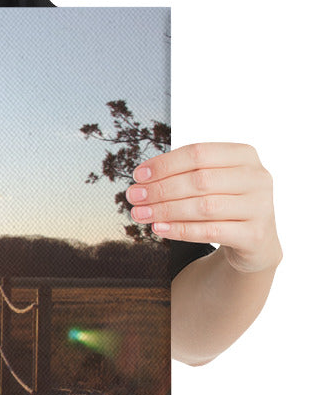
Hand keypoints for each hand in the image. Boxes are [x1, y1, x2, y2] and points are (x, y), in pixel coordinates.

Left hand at [127, 142, 280, 273]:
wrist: (256, 241)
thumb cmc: (225, 204)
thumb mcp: (211, 181)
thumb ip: (183, 174)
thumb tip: (142, 179)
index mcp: (244, 156)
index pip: (198, 153)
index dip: (165, 164)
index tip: (138, 175)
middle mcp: (257, 178)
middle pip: (199, 180)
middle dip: (160, 189)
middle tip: (134, 197)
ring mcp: (260, 207)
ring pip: (204, 206)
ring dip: (165, 210)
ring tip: (140, 213)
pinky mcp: (255, 235)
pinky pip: (210, 231)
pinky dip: (180, 230)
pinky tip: (159, 228)